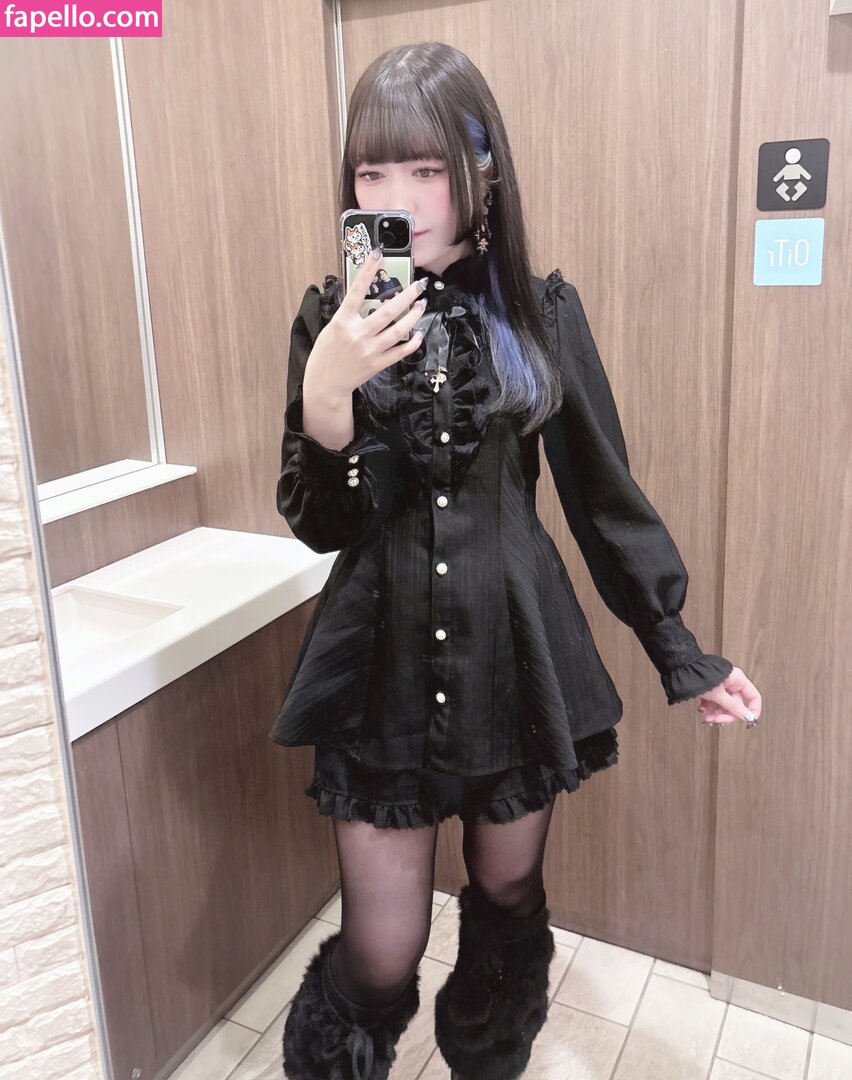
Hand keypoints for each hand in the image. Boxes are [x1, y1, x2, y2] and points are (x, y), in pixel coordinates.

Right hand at [305, 249, 427, 398]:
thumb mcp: (331, 328)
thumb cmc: (326, 354)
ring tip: (422, 304)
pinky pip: (400, 351)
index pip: (356, 290)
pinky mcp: (377, 364)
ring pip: (398, 330)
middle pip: (388, 310)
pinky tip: (418, 333)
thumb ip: (348, 314)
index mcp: (342, 321)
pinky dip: (412, 342)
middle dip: (407, 295)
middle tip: (419, 284)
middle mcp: (358, 334)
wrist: (325, 383)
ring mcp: (369, 350)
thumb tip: (365, 298)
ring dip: (414, 315)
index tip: (378, 254)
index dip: (368, 270)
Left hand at [695, 666, 762, 726]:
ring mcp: (721, 687)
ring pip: (724, 706)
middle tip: (717, 720)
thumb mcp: (718, 694)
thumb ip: (733, 707)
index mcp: (738, 680)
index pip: (754, 697)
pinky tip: (702, 710)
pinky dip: (708, 708)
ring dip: (716, 714)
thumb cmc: (700, 676)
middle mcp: (731, 683)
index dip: (754, 710)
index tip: (749, 721)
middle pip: (736, 705)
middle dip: (726, 715)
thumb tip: (747, 717)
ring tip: (707, 718)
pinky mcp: (710, 690)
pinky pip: (714, 703)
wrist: (682, 670)